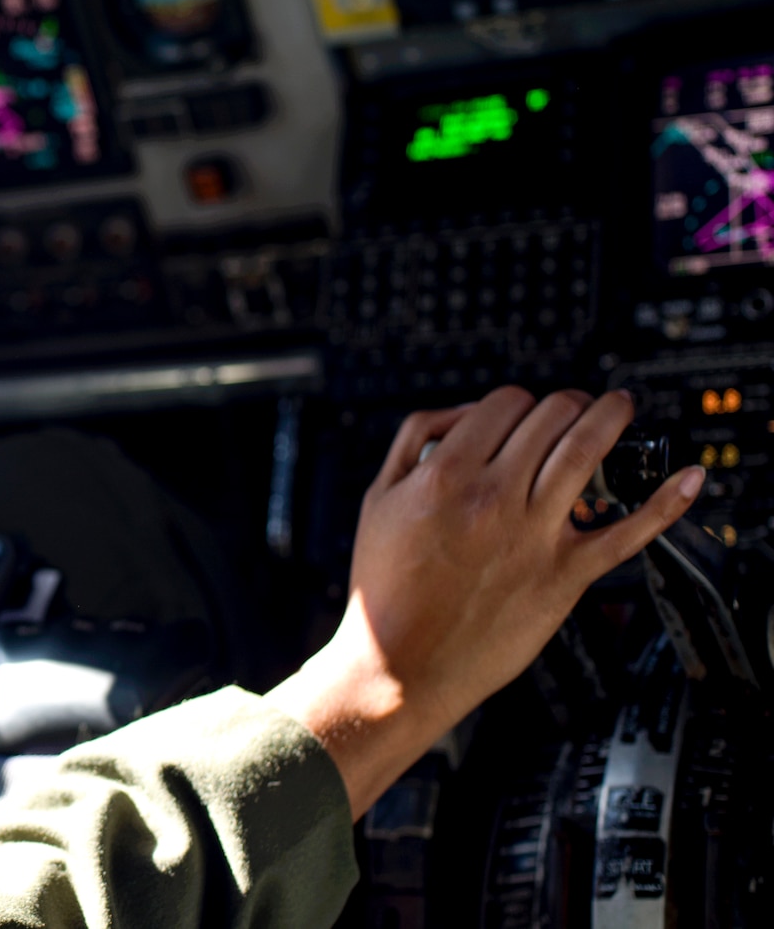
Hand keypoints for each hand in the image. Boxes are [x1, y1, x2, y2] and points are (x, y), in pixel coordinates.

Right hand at [268, 387, 704, 817]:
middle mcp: (493, 497)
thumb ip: (413, 444)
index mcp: (444, 475)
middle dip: (567, 403)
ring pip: (588, 451)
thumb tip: (463, 414)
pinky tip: (688, 478)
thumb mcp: (377, 499)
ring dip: (612, 418)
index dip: (518, 400)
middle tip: (577, 406)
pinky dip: (667, 501)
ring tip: (621, 408)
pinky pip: (629, 531)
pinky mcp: (565, 575)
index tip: (524, 411)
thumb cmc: (387, 588)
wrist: (402, 665)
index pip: (503, 403)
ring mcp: (534, 535)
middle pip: (551, 417)